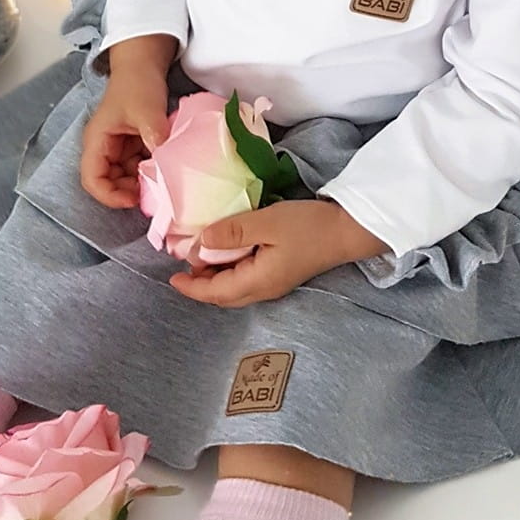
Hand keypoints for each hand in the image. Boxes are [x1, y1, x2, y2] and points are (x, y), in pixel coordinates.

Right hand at [80, 66, 171, 208]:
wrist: (144, 64)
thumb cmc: (137, 83)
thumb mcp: (147, 111)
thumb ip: (154, 136)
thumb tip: (166, 165)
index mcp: (97, 140)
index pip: (92, 179)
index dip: (110, 195)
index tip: (133, 199)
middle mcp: (104, 147)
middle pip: (109, 182)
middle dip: (129, 190)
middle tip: (153, 191)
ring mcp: (119, 147)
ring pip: (126, 176)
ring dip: (142, 180)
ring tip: (162, 178)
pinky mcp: (132, 145)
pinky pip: (139, 165)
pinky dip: (150, 169)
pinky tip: (166, 165)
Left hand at [169, 198, 388, 307]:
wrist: (347, 230)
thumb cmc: (308, 226)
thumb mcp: (266, 223)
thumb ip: (232, 233)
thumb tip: (200, 243)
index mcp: (258, 281)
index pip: (215, 293)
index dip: (192, 287)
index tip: (172, 277)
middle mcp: (264, 289)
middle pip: (224, 296)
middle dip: (200, 285)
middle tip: (183, 264)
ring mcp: (274, 283)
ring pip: (235, 288)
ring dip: (215, 277)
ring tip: (201, 256)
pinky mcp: (281, 274)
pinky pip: (246, 279)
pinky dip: (230, 270)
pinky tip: (228, 252)